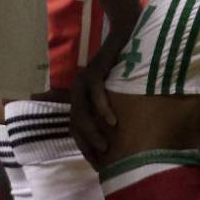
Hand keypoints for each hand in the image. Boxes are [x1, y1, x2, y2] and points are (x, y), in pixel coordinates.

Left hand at [70, 34, 124, 159]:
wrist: (125, 35)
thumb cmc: (124, 68)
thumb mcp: (117, 93)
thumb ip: (112, 110)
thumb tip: (122, 137)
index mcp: (81, 97)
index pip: (75, 127)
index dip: (84, 146)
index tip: (97, 165)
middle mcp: (77, 89)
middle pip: (75, 122)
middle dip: (86, 143)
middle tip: (101, 158)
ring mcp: (84, 79)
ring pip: (81, 110)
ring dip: (93, 131)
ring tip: (106, 146)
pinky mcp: (95, 69)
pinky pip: (95, 92)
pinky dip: (102, 108)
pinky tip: (112, 121)